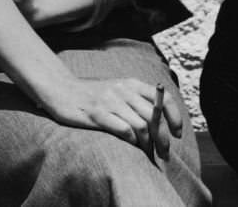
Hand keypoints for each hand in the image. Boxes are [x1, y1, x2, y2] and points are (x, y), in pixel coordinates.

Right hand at [43, 77, 182, 159]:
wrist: (60, 89)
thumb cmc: (91, 94)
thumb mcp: (116, 90)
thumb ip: (137, 101)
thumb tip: (161, 125)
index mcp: (130, 83)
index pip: (163, 99)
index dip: (175, 118)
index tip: (177, 134)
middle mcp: (122, 90)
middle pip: (154, 117)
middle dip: (163, 139)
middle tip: (164, 153)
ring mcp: (109, 101)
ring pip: (141, 126)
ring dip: (148, 144)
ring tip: (147, 153)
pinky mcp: (97, 114)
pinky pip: (124, 131)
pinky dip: (132, 142)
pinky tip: (131, 146)